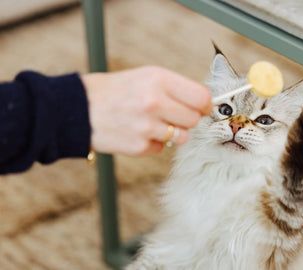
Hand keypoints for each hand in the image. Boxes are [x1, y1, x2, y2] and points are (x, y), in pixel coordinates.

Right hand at [81, 66, 211, 154]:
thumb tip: (203, 103)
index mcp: (158, 79)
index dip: (205, 105)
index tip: (203, 108)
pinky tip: (137, 133)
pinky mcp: (140, 146)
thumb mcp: (144, 77)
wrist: (76, 110)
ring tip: (152, 124)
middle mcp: (155, 101)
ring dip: (172, 133)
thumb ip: (174, 88)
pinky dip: (153, 143)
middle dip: (186, 119)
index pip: (201, 97)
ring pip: (182, 136)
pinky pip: (162, 148)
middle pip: (194, 119)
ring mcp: (147, 126)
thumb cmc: (113, 91)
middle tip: (171, 115)